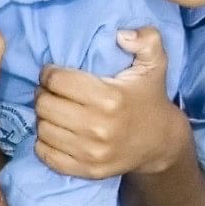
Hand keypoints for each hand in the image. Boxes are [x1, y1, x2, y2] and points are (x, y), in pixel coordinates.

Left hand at [33, 27, 183, 179]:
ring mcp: (92, 152)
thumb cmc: (149, 98)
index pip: (57, 81)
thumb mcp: (155, 64)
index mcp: (110, 98)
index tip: (54, 73)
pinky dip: (44, 143)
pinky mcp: (88, 170)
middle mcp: (98, 127)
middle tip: (52, 91)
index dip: (50, 73)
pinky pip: (47, 155)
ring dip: (43, 117)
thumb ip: (146, 40)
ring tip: (54, 110)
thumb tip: (122, 34)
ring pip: (43, 129)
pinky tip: (55, 131)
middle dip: (44, 93)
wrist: (161, 142)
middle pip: (45, 104)